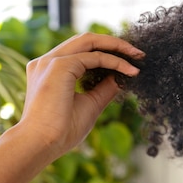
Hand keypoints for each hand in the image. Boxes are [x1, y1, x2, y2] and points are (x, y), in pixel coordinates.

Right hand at [19, 33, 142, 159]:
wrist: (43, 143)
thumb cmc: (62, 130)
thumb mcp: (91, 104)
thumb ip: (105, 88)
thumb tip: (123, 78)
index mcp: (51, 69)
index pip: (82, 50)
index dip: (107, 51)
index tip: (130, 60)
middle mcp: (47, 61)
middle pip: (86, 39)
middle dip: (115, 43)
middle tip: (138, 53)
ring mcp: (51, 61)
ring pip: (89, 41)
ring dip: (117, 46)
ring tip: (138, 56)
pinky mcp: (59, 66)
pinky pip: (94, 57)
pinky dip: (115, 61)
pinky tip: (130, 71)